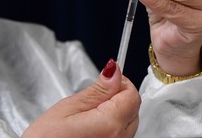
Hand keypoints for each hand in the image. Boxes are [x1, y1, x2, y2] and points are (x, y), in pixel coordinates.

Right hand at [22, 59, 139, 137]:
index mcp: (110, 124)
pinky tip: (89, 129)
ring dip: (115, 114)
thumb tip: (114, 71)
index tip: (105, 80)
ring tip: (87, 116)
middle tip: (92, 98)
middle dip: (118, 98)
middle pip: (133, 109)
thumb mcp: (68, 107)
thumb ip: (97, 90)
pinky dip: (110, 129)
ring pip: (127, 124)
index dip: (120, 82)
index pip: (132, 95)